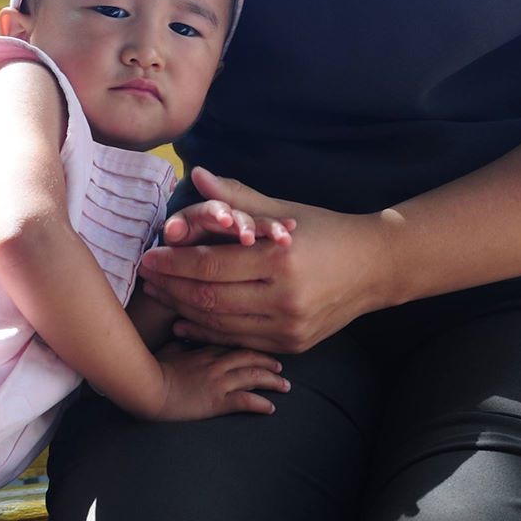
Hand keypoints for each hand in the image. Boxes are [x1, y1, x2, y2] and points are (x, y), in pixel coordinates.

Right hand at [137, 340, 288, 421]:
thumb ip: (180, 344)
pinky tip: (271, 408)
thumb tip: (184, 338)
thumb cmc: (152, 368)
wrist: (147, 386)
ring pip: (253, 376)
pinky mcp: (217, 401)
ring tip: (285, 386)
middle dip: (268, 361)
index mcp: (204, 350)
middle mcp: (216, 363)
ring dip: (272, 381)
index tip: (262, 350)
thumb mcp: (167, 350)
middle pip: (249, 357)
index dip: (251, 347)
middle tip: (281, 367)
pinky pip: (245, 401)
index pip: (235, 345)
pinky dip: (261, 404)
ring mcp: (218, 381)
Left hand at [139, 167, 388, 354]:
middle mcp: (285, 299)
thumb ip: (237, 197)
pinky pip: (239, 341)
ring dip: (184, 311)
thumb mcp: (282, 211)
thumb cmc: (325, 230)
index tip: (149, 256)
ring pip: (220, 325)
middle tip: (145, 277)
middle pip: (209, 299)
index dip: (174, 263)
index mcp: (280, 260)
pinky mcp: (293, 346)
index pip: (211, 265)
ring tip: (160, 295)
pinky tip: (186, 320)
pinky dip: (208, 332)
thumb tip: (198, 175)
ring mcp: (289, 328)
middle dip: (171, 288)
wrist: (375, 267)